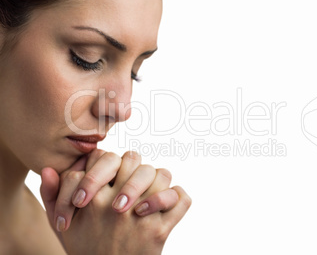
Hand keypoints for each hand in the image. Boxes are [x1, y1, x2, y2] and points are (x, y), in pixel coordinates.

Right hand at [40, 150, 190, 253]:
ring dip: (158, 181)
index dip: (108, 163)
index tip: (109, 178)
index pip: (106, 157)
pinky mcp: (159, 231)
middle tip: (131, 182)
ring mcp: (140, 216)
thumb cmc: (85, 249)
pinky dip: (177, 198)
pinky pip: (181, 199)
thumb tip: (48, 169)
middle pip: (134, 159)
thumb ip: (52, 196)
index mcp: (92, 200)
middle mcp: (116, 204)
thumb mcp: (62, 226)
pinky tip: (167, 206)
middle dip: (134, 168)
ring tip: (149, 194)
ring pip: (161, 174)